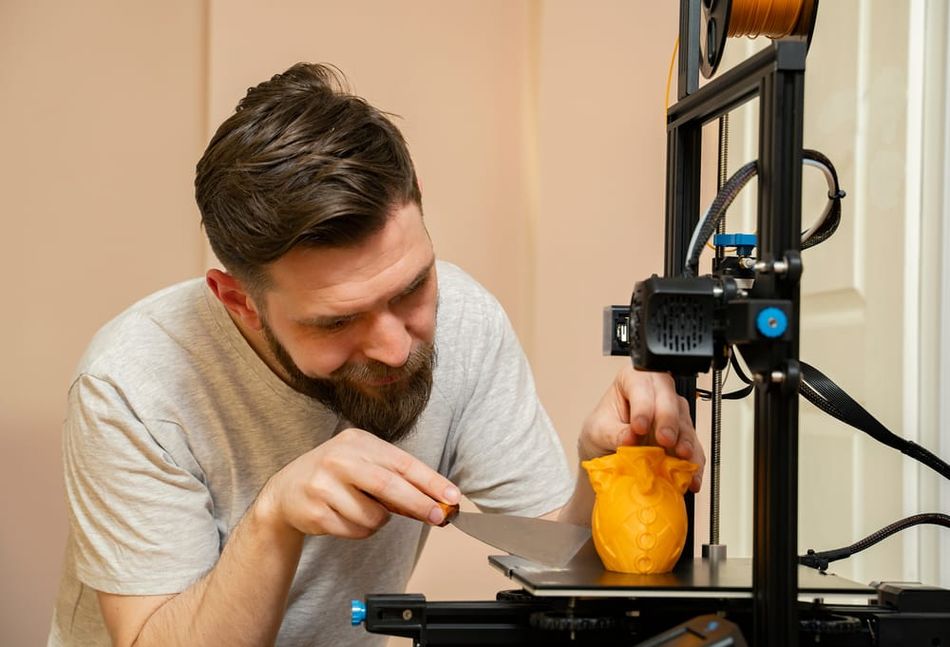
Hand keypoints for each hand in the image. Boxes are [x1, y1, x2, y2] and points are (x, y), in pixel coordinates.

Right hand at [257, 428, 459, 538]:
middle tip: (439, 517)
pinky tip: (346, 517)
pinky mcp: (316, 512)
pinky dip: (360, 530)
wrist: (285, 491)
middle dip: (420, 505)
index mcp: (358, 442)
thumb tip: (435, 500)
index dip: (431, 481)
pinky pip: (355, 531)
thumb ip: (395, 477)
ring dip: (379, 521)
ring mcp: (324, 485)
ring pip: (373, 516)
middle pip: (390, 487)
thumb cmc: (334, 475)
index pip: (403, 462)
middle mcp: (340, 459)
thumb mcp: (363, 462)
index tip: (452, 496)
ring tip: (364, 510)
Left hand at [579, 365, 704, 491]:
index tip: (639, 427)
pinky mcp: (682, 436)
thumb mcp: (598, 430)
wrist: (606, 451)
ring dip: (686, 441)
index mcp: (632, 379)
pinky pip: (693, 446)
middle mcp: (657, 392)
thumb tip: (629, 438)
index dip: (643, 406)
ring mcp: (673, 413)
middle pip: (669, 399)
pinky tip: (691, 475)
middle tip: (664, 440)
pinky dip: (693, 462)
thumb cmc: (602, 430)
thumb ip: (614, 433)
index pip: (641, 385)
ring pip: (684, 421)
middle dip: (668, 420)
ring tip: (682, 456)